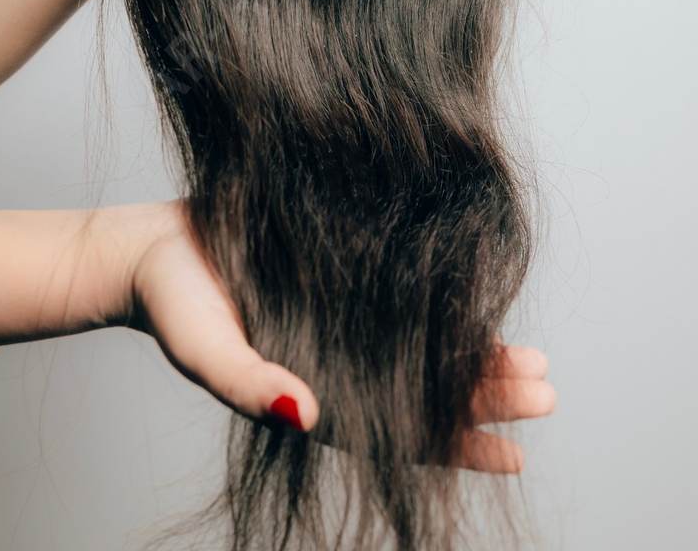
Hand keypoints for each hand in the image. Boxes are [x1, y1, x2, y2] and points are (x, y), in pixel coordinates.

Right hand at [127, 199, 554, 471]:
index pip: (395, 434)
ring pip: (424, 347)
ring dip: (477, 356)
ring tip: (534, 361)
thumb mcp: (208, 351)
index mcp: (313, 393)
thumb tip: (309, 416)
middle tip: (545, 393)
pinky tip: (480, 304)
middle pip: (423, 390)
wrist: (156, 247)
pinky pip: (404, 298)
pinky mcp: (343, 272)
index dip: (454, 446)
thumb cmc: (175, 306)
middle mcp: (338, 361)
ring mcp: (344, 317)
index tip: (512, 453)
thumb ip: (252, 386)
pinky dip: (444, 306)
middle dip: (485, 396)